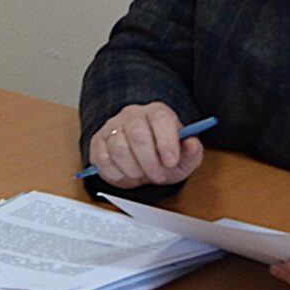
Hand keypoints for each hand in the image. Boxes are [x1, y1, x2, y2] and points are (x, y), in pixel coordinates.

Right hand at [87, 102, 201, 186]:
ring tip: (141, 175)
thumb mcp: (184, 158)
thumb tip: (192, 143)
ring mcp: (113, 127)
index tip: (171, 162)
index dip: (166, 142)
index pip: (160, 119)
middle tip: (158, 176)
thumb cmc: (163, 157)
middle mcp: (133, 115)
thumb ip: (192, 151)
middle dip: (149, 162)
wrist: (141, 162)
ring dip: (133, 169)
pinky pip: (102, 158)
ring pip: (119, 148)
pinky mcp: (98, 142)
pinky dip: (116, 173)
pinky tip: (126, 174)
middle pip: (138, 135)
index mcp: (157, 113)